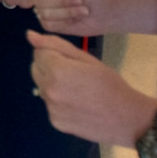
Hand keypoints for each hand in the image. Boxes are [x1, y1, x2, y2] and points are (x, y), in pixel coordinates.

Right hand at [26, 0, 116, 36]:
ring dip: (68, 11)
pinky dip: (66, 20)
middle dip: (63, 0)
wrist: (102, 9)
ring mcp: (43, 11)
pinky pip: (49, 24)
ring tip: (81, 8)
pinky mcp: (49, 25)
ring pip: (45, 13)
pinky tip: (75, 18)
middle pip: (39, 0)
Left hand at [29, 30, 156, 146]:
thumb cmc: (111, 84)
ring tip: (77, 90)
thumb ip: (56, 45)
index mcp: (57, 71)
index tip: (72, 61)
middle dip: (48, 67)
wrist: (126, 119)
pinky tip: (77, 104)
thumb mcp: (87, 59)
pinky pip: (49, 105)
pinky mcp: (55, 122)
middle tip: (74, 73)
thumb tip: (30, 35)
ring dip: (52, 84)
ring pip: (41, 87)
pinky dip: (58, 102)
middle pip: (35, 69)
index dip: (54, 53)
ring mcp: (50, 108)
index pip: (39, 52)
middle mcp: (48, 90)